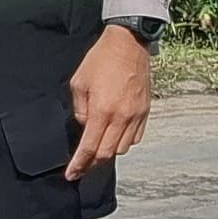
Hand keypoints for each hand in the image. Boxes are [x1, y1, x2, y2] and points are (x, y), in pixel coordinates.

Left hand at [63, 24, 152, 177]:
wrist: (129, 43)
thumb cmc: (101, 59)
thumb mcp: (79, 83)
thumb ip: (80, 110)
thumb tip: (85, 126)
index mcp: (102, 110)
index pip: (89, 148)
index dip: (79, 165)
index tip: (72, 174)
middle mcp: (121, 117)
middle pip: (106, 154)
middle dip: (92, 163)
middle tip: (81, 166)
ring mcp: (136, 115)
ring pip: (122, 148)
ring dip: (108, 152)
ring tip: (97, 149)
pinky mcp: (145, 111)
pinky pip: (135, 137)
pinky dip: (124, 142)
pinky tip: (115, 136)